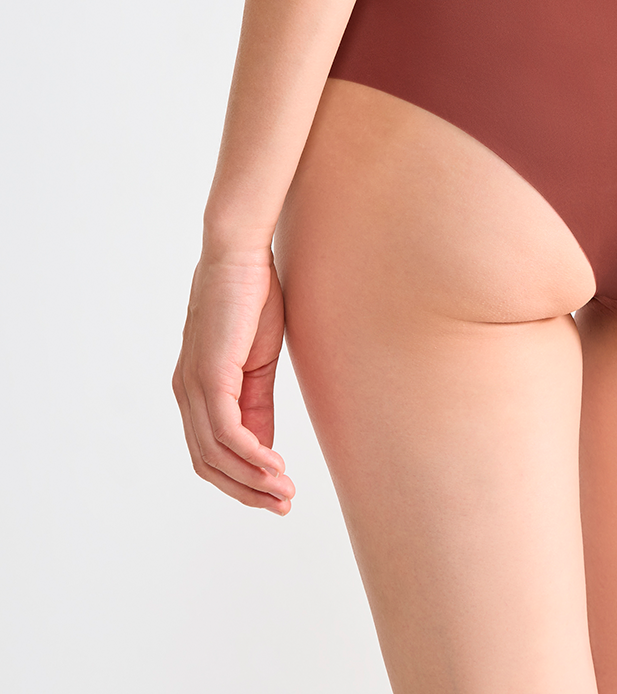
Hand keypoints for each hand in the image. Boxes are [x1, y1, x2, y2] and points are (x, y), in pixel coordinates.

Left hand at [173, 247, 294, 512]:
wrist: (241, 256)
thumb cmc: (252, 299)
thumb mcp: (259, 361)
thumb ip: (257, 404)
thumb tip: (264, 448)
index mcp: (198, 390)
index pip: (211, 453)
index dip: (242, 480)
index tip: (278, 494)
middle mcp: (187, 394)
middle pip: (209, 464)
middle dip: (247, 490)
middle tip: (284, 504)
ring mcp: (194, 386)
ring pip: (216, 454)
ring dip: (252, 479)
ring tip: (285, 491)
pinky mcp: (209, 375)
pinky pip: (226, 430)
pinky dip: (250, 454)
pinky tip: (275, 464)